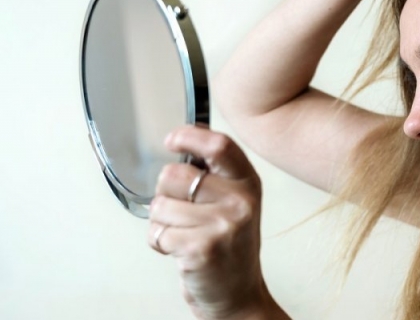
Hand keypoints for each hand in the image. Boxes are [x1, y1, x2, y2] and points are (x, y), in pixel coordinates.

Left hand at [148, 125, 268, 319]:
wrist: (238, 296)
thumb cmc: (230, 246)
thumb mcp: (236, 202)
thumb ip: (217, 171)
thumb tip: (187, 137)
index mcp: (248, 183)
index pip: (218, 145)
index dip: (188, 137)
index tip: (172, 141)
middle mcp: (240, 201)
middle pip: (175, 175)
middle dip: (165, 193)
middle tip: (183, 211)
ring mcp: (223, 225)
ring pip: (161, 205)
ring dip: (162, 223)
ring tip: (185, 234)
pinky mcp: (202, 249)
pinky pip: (158, 232)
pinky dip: (160, 242)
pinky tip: (180, 250)